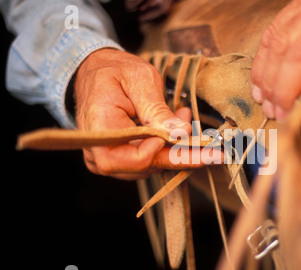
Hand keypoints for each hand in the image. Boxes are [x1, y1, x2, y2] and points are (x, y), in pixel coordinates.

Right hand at [74, 48, 218, 179]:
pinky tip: (173, 129)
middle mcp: (97, 150)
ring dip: (173, 149)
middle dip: (178, 153)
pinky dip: (164, 149)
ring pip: (148, 167)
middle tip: (205, 139)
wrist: (94, 72)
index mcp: (99, 127)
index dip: (162, 151)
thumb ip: (158, 109)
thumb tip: (183, 133)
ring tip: (184, 119)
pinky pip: (144, 163)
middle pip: (144, 167)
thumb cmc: (115, 71)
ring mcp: (104, 159)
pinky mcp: (115, 160)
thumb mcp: (140, 80)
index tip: (184, 135)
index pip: (133, 158)